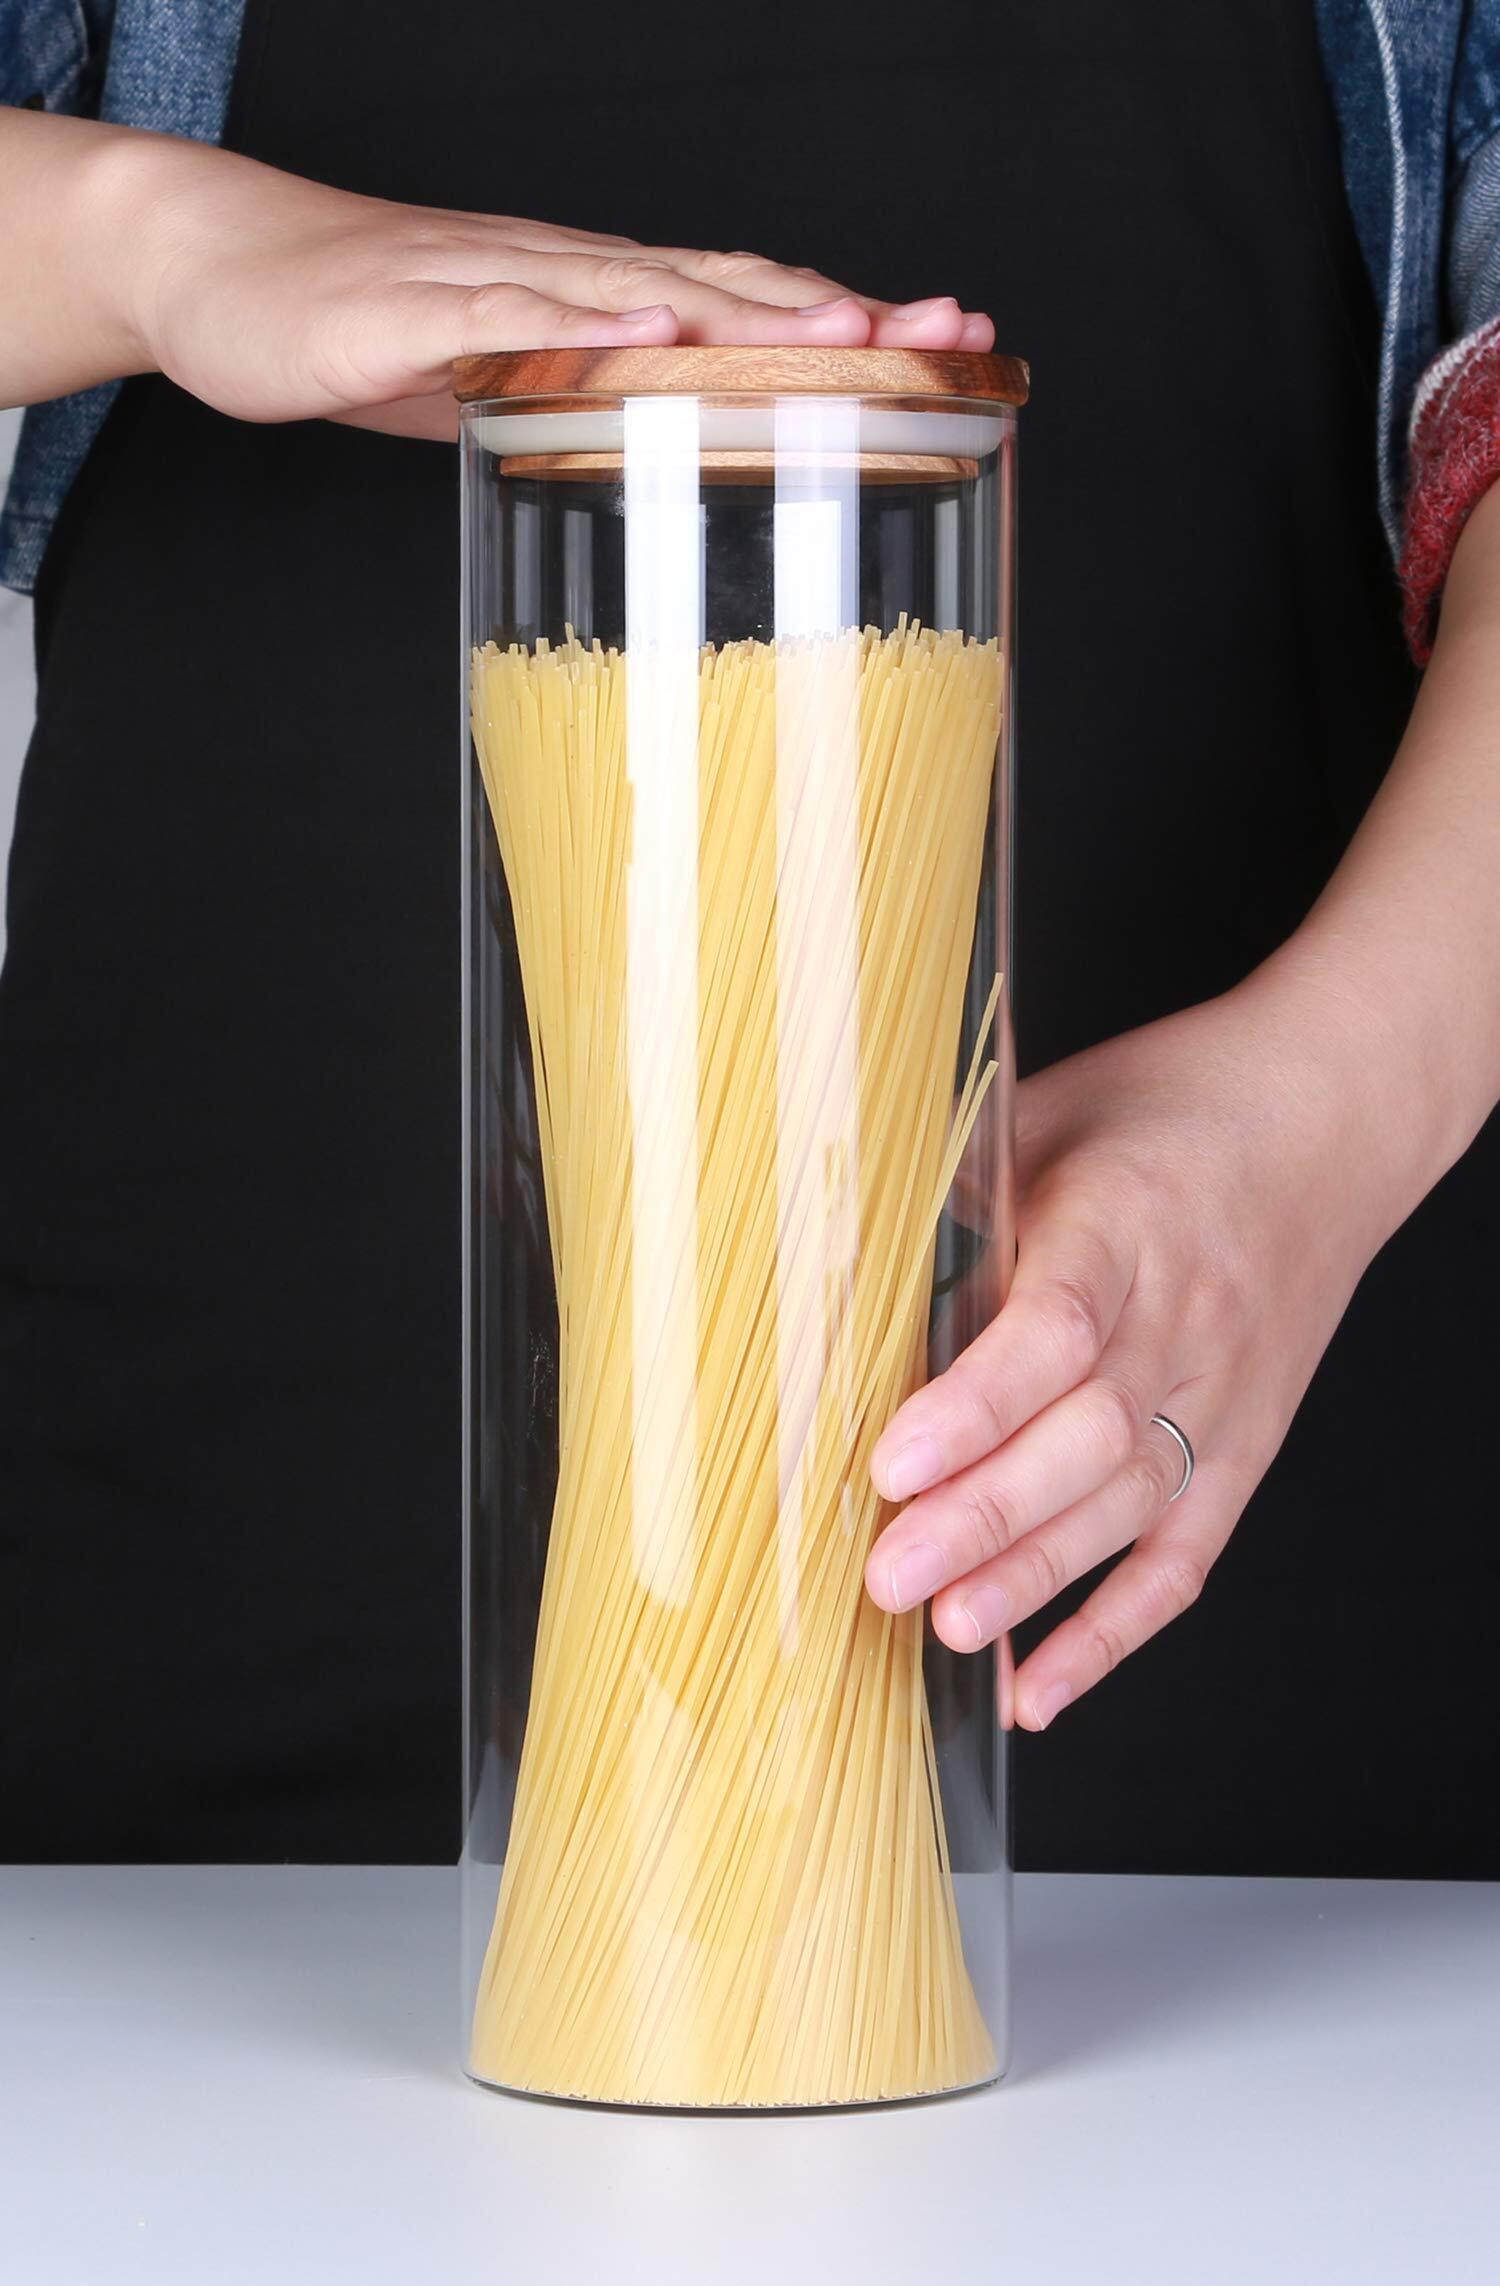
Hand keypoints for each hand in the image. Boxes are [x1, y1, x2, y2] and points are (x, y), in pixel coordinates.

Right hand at [80, 123, 990, 434]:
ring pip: (638, 290)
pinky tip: (653, 333)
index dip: (848, 322)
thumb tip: (668, 463)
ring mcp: (490, 285)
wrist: (211, 266)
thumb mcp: (497, 382)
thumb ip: (582, 412)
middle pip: (724, 285)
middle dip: (842, 314)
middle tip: (951, 332)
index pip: (743, 302)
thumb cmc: (360, 327)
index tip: (953, 343)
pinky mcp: (411, 314)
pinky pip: (509, 318)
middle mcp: (563, 275)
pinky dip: (586, 322)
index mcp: (592, 298)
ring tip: (846, 337)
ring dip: (747, 313)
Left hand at [864, 972, 1414, 1729]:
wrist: (1328, 1118)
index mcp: (1129, 1219)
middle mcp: (1187, 1316)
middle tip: (889, 1576)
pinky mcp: (1245, 1446)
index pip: (1058, 1330)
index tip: (894, 1462)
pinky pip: (1185, 1553)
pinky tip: (1041, 1686)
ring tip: (950, 1629)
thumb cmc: (1174, 1105)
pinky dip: (1116, 1630)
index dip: (977, 1406)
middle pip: (1089, 1437)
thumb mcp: (1054, 1108)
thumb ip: (964, 1185)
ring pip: (1131, 1505)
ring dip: (1037, 1580)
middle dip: (985, 1518)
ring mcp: (1225, 1391)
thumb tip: (844, 1260)